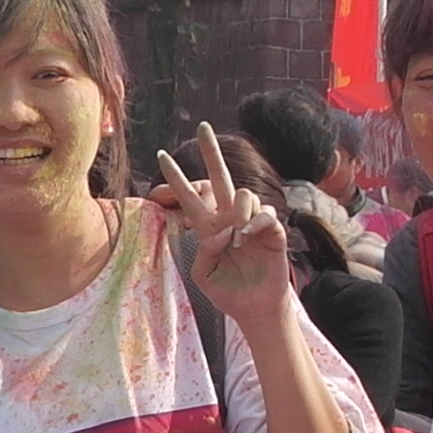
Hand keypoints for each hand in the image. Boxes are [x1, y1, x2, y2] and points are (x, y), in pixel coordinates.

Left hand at [149, 127, 293, 323]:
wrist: (254, 306)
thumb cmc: (226, 292)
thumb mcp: (202, 275)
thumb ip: (204, 251)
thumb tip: (222, 229)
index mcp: (208, 227)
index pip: (189, 196)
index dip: (175, 178)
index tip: (160, 155)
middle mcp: (229, 218)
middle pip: (219, 177)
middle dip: (211, 151)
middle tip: (203, 126)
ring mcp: (251, 221)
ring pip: (244, 194)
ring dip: (239, 211)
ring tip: (239, 238)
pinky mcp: (271, 230)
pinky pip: (265, 213)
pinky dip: (257, 221)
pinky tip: (251, 233)